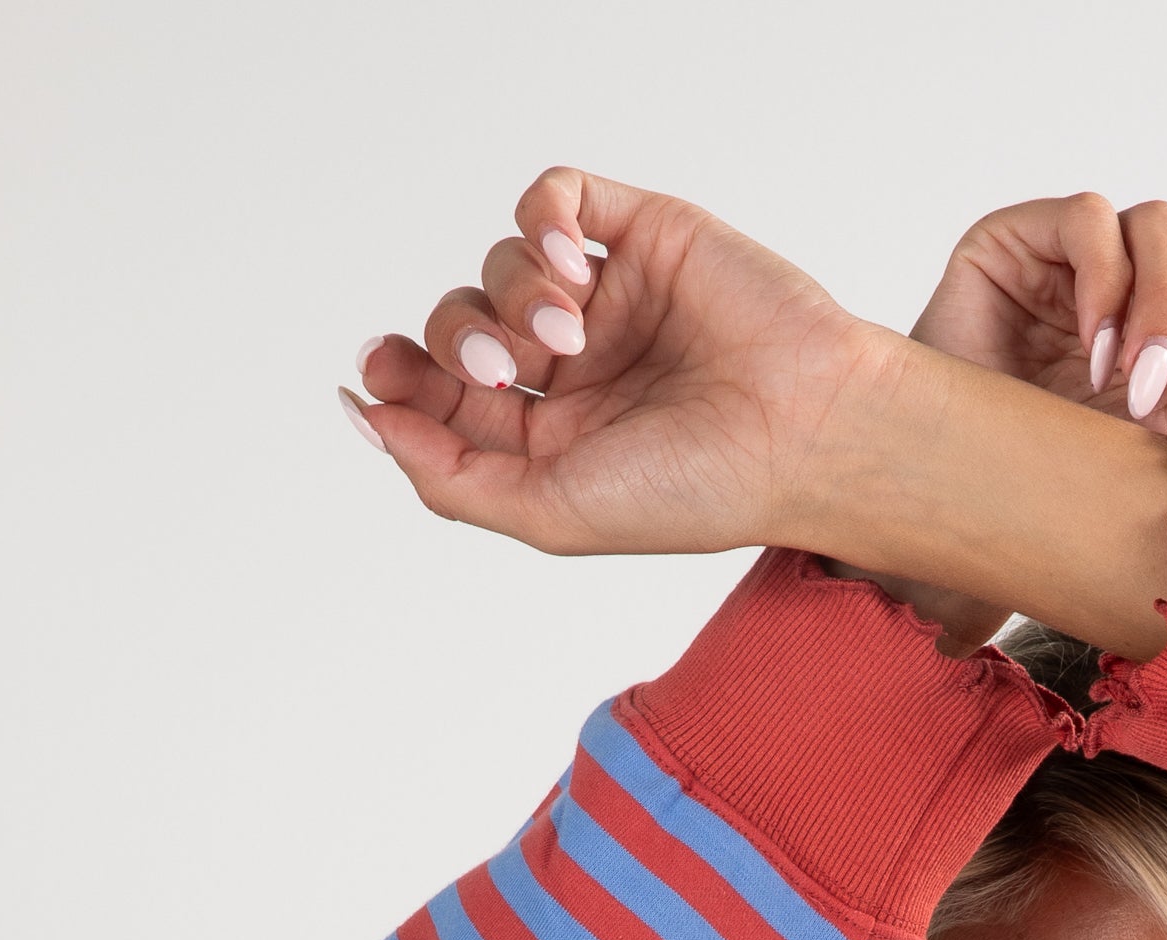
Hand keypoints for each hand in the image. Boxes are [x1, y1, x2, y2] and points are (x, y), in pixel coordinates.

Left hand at [346, 167, 889, 558]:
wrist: (804, 431)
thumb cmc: (699, 489)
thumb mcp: (551, 514)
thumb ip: (448, 478)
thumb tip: (362, 417)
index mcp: (550, 441)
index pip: (442, 398)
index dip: (400, 379)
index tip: (381, 375)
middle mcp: (572, 370)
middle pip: (458, 327)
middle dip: (457, 342)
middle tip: (502, 371)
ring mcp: (605, 299)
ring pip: (499, 264)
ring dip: (514, 294)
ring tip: (571, 333)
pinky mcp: (638, 236)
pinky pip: (552, 198)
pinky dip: (538, 219)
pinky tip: (566, 261)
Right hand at [872, 195, 1166, 644]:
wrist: (980, 524)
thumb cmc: (1088, 498)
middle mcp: (1158, 285)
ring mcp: (1093, 262)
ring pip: (1166, 225)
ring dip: (1166, 310)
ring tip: (1133, 388)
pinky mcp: (1028, 243)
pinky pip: (1092, 220)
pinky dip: (1104, 283)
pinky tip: (1091, 352)